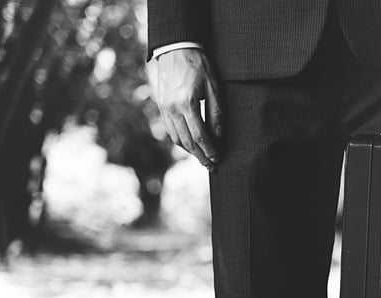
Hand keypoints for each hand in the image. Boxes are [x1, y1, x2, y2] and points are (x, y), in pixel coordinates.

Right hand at [151, 48, 221, 169]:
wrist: (175, 48)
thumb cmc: (198, 65)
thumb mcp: (214, 87)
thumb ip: (216, 114)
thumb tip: (218, 137)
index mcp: (187, 103)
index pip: (200, 136)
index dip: (210, 150)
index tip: (218, 159)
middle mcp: (173, 108)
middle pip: (188, 142)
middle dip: (201, 156)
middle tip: (212, 166)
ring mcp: (164, 108)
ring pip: (177, 139)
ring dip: (190, 152)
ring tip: (202, 158)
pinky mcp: (161, 106)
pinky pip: (170, 131)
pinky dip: (181, 141)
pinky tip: (191, 145)